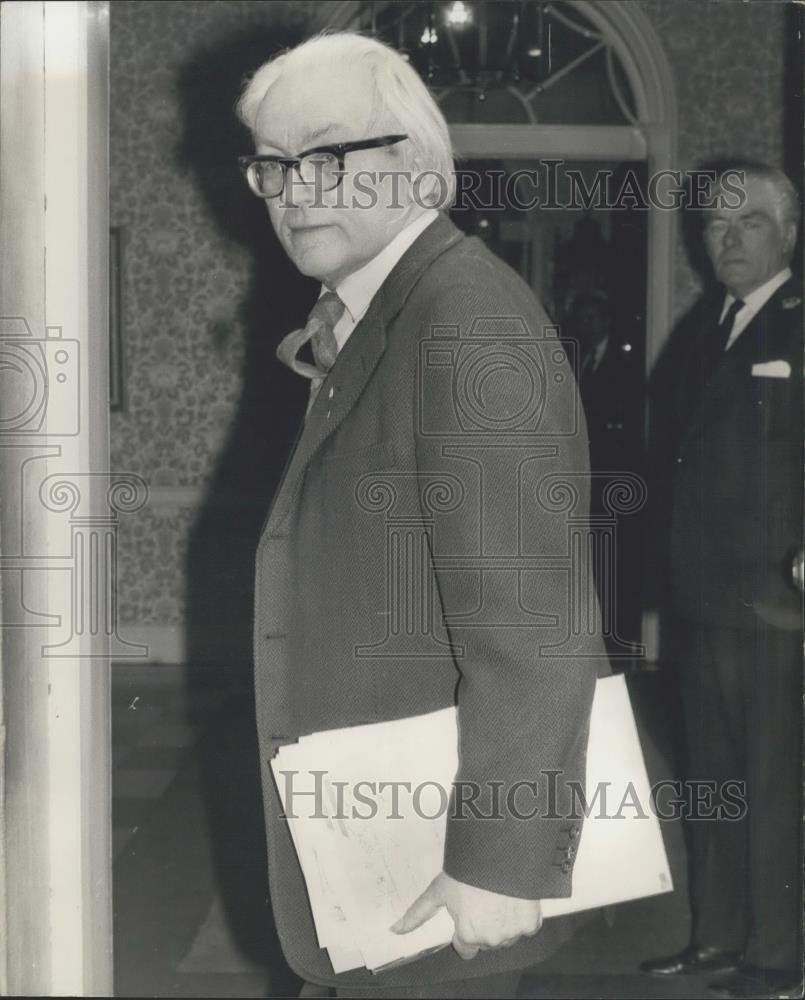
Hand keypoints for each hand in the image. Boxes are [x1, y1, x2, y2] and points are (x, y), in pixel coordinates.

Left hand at [390, 872, 542, 959]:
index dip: (464, 929)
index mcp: (469, 936)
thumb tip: (395, 930)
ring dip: (502, 921)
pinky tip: (512, 896)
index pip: (466, 947)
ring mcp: (514, 933)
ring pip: (506, 935)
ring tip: (496, 895)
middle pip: (485, 940)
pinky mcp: (532, 923)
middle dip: (483, 924)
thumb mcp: (439, 890)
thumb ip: (418, 914)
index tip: (466, 911)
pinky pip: (526, 926)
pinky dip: (521, 915)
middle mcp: (492, 940)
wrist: (500, 852)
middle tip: (481, 899)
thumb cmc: (467, 870)